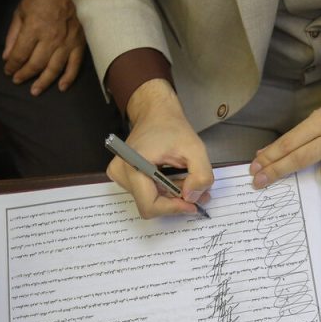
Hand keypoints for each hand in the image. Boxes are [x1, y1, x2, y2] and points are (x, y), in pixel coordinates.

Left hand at [3, 0, 86, 94]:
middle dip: (24, 74)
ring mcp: (67, 43)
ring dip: (43, 81)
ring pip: (54, 68)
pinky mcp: (79, 44)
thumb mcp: (20, 12)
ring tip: (35, 90)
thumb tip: (7, 56)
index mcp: (34, 29)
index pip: (20, 54)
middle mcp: (50, 39)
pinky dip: (68, 78)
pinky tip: (61, 87)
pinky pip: (75, 65)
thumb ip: (13, 35)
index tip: (8, 71)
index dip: (12, 65)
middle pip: (36, 64)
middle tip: (18, 80)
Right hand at [107, 79, 212, 218]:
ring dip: (172, 196)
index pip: (149, 205)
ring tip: (189, 183)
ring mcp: (119, 174)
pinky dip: (165, 190)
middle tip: (198, 194)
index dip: (172, 209)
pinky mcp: (124, 174)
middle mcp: (121, 173)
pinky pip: (146, 192)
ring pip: (150, 200)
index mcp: (133, 166)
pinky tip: (177, 180)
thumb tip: (192, 198)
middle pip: (150, 204)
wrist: (156, 113)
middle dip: (176, 202)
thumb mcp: (196, 149)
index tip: (192, 204)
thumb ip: (201, 175)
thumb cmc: (172, 127)